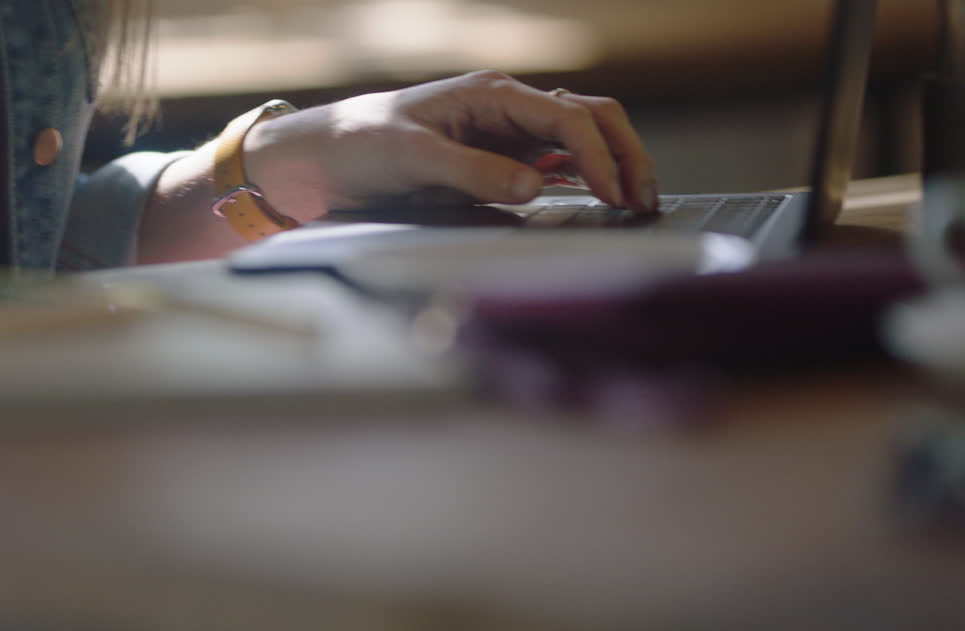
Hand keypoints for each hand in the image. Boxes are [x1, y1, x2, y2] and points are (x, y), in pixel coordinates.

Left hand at [243, 70, 659, 220]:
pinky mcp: (494, 157)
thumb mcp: (413, 158)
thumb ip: (475, 171)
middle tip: (644, 201)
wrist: (320, 160)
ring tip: (633, 203)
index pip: (567, 121)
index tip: (616, 197)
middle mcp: (505, 107)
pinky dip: (582, 177)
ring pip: (578, 139)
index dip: (601, 158)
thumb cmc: (358, 146)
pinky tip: (596, 200)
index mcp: (491, 93)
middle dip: (624, 155)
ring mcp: (503, 132)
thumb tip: (535, 187)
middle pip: (589, 120)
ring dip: (610, 165)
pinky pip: (552, 162)